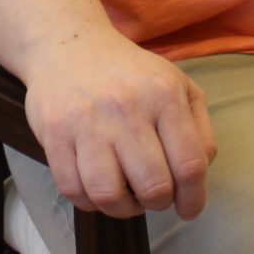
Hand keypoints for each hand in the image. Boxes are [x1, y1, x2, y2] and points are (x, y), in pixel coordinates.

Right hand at [23, 28, 216, 219]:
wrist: (69, 45)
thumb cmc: (130, 75)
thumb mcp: (178, 85)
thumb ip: (200, 129)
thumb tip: (200, 175)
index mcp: (164, 96)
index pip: (190, 165)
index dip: (193, 198)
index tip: (188, 209)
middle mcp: (126, 108)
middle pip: (153, 186)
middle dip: (157, 203)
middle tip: (151, 195)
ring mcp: (87, 122)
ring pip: (109, 195)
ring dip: (122, 208)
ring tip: (124, 194)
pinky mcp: (54, 133)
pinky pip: (73, 189)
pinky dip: (88, 200)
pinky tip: (96, 186)